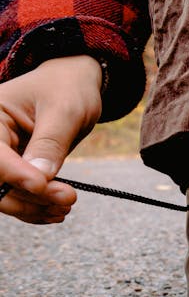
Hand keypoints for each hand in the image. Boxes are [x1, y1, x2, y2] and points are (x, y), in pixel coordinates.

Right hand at [0, 56, 102, 223]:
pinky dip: (33, 208)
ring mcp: (0, 156)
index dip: (15, 174)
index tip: (43, 186)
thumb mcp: (65, 110)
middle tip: (67, 199)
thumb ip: (50, 142)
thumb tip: (40, 176)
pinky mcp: (12, 170)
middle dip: (28, 196)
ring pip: (2, 194)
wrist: (73, 84)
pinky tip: (55, 211)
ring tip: (66, 206)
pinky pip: (14, 196)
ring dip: (32, 207)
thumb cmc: (67, 89)